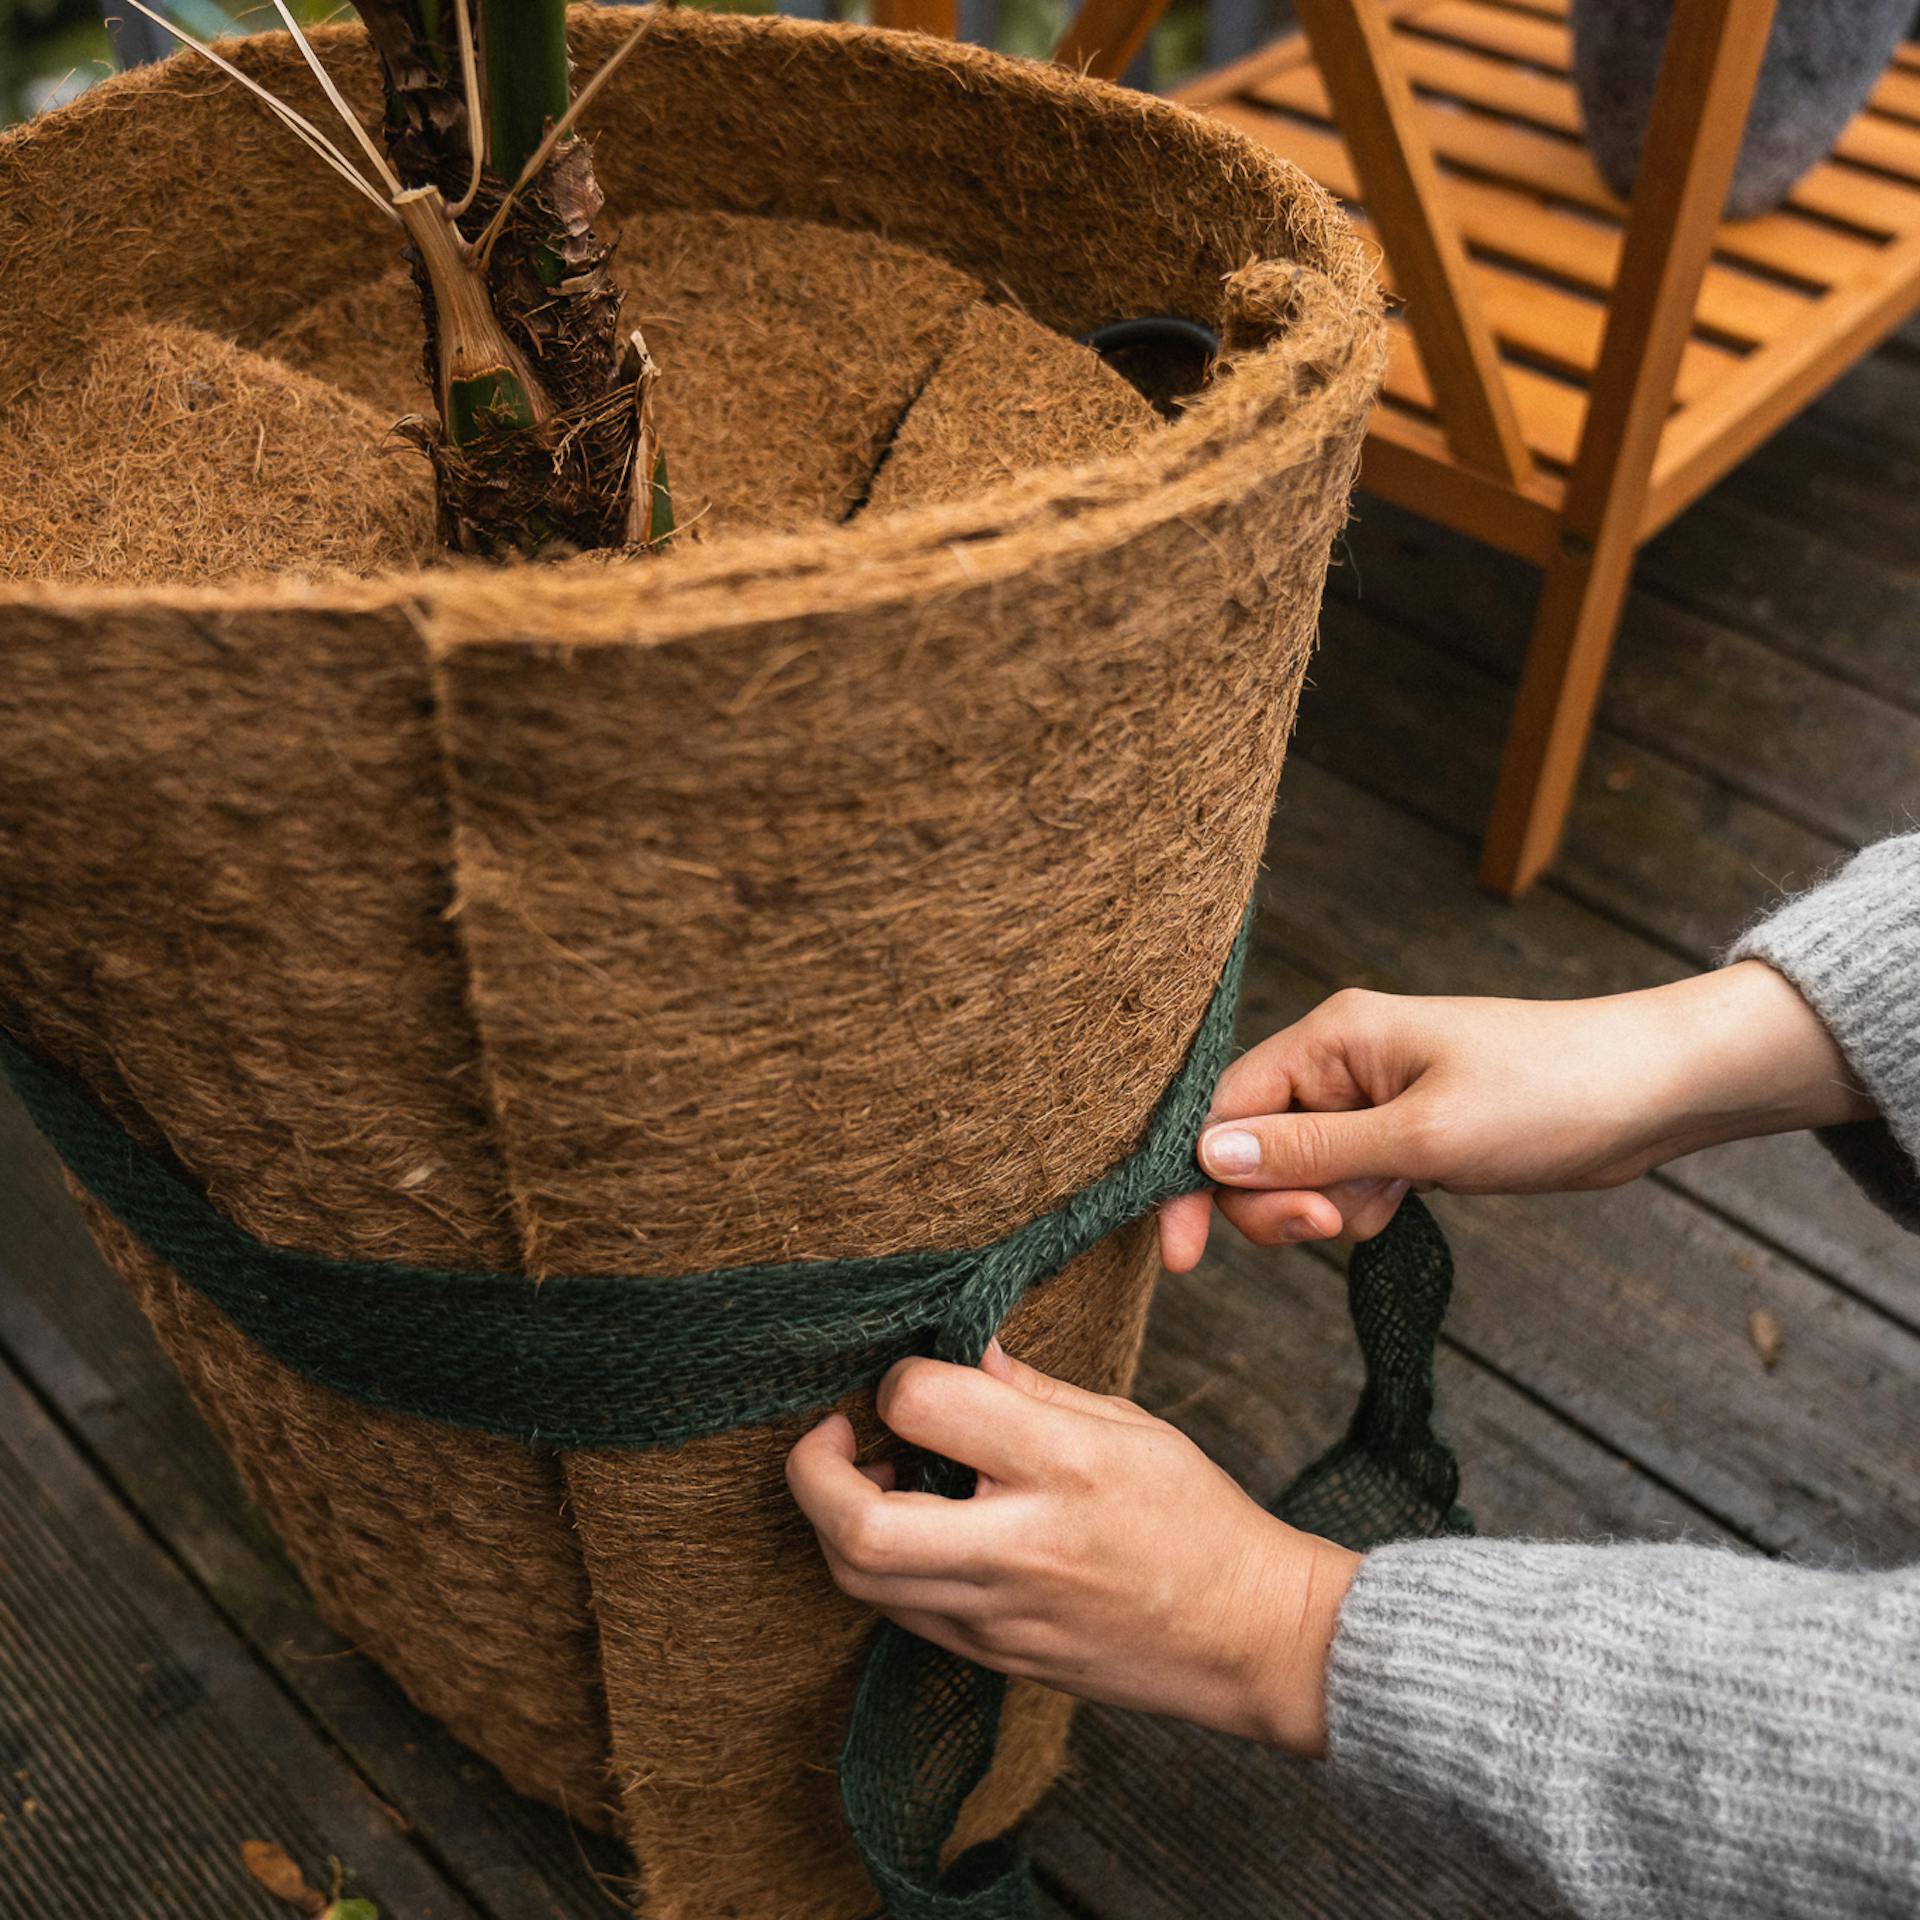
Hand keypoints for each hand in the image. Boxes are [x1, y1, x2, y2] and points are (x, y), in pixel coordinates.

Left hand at [786, 1341, 1357, 1755]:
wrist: (1247, 1637)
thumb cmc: (1195, 1516)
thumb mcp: (1126, 1423)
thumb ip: (1029, 1390)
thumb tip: (956, 1353)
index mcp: (1064, 1466)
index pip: (926, 1406)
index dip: (899, 1379)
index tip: (914, 1376)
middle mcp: (1022, 1546)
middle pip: (859, 1526)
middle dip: (813, 1471)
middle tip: (832, 1432)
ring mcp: (1001, 1616)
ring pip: (859, 1579)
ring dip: (836, 1519)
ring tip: (873, 1475)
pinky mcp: (993, 1657)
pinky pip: (898, 1612)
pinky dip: (878, 1564)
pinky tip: (910, 1525)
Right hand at [1161, 960, 1873, 1267]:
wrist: (1650, 1093)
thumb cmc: (1548, 1094)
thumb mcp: (1421, 1137)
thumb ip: (1309, 1153)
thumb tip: (1209, 1160)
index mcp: (1331, 1038)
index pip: (1224, 1111)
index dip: (1195, 1182)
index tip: (1182, 1256)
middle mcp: (1337, 1063)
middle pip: (1253, 1151)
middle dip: (1283, 1202)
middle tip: (1337, 1221)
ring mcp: (1368, 1098)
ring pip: (1298, 1177)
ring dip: (1333, 1208)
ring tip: (1401, 1197)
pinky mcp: (1399, 1132)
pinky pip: (1344, 1183)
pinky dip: (1364, 1207)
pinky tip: (1414, 1200)